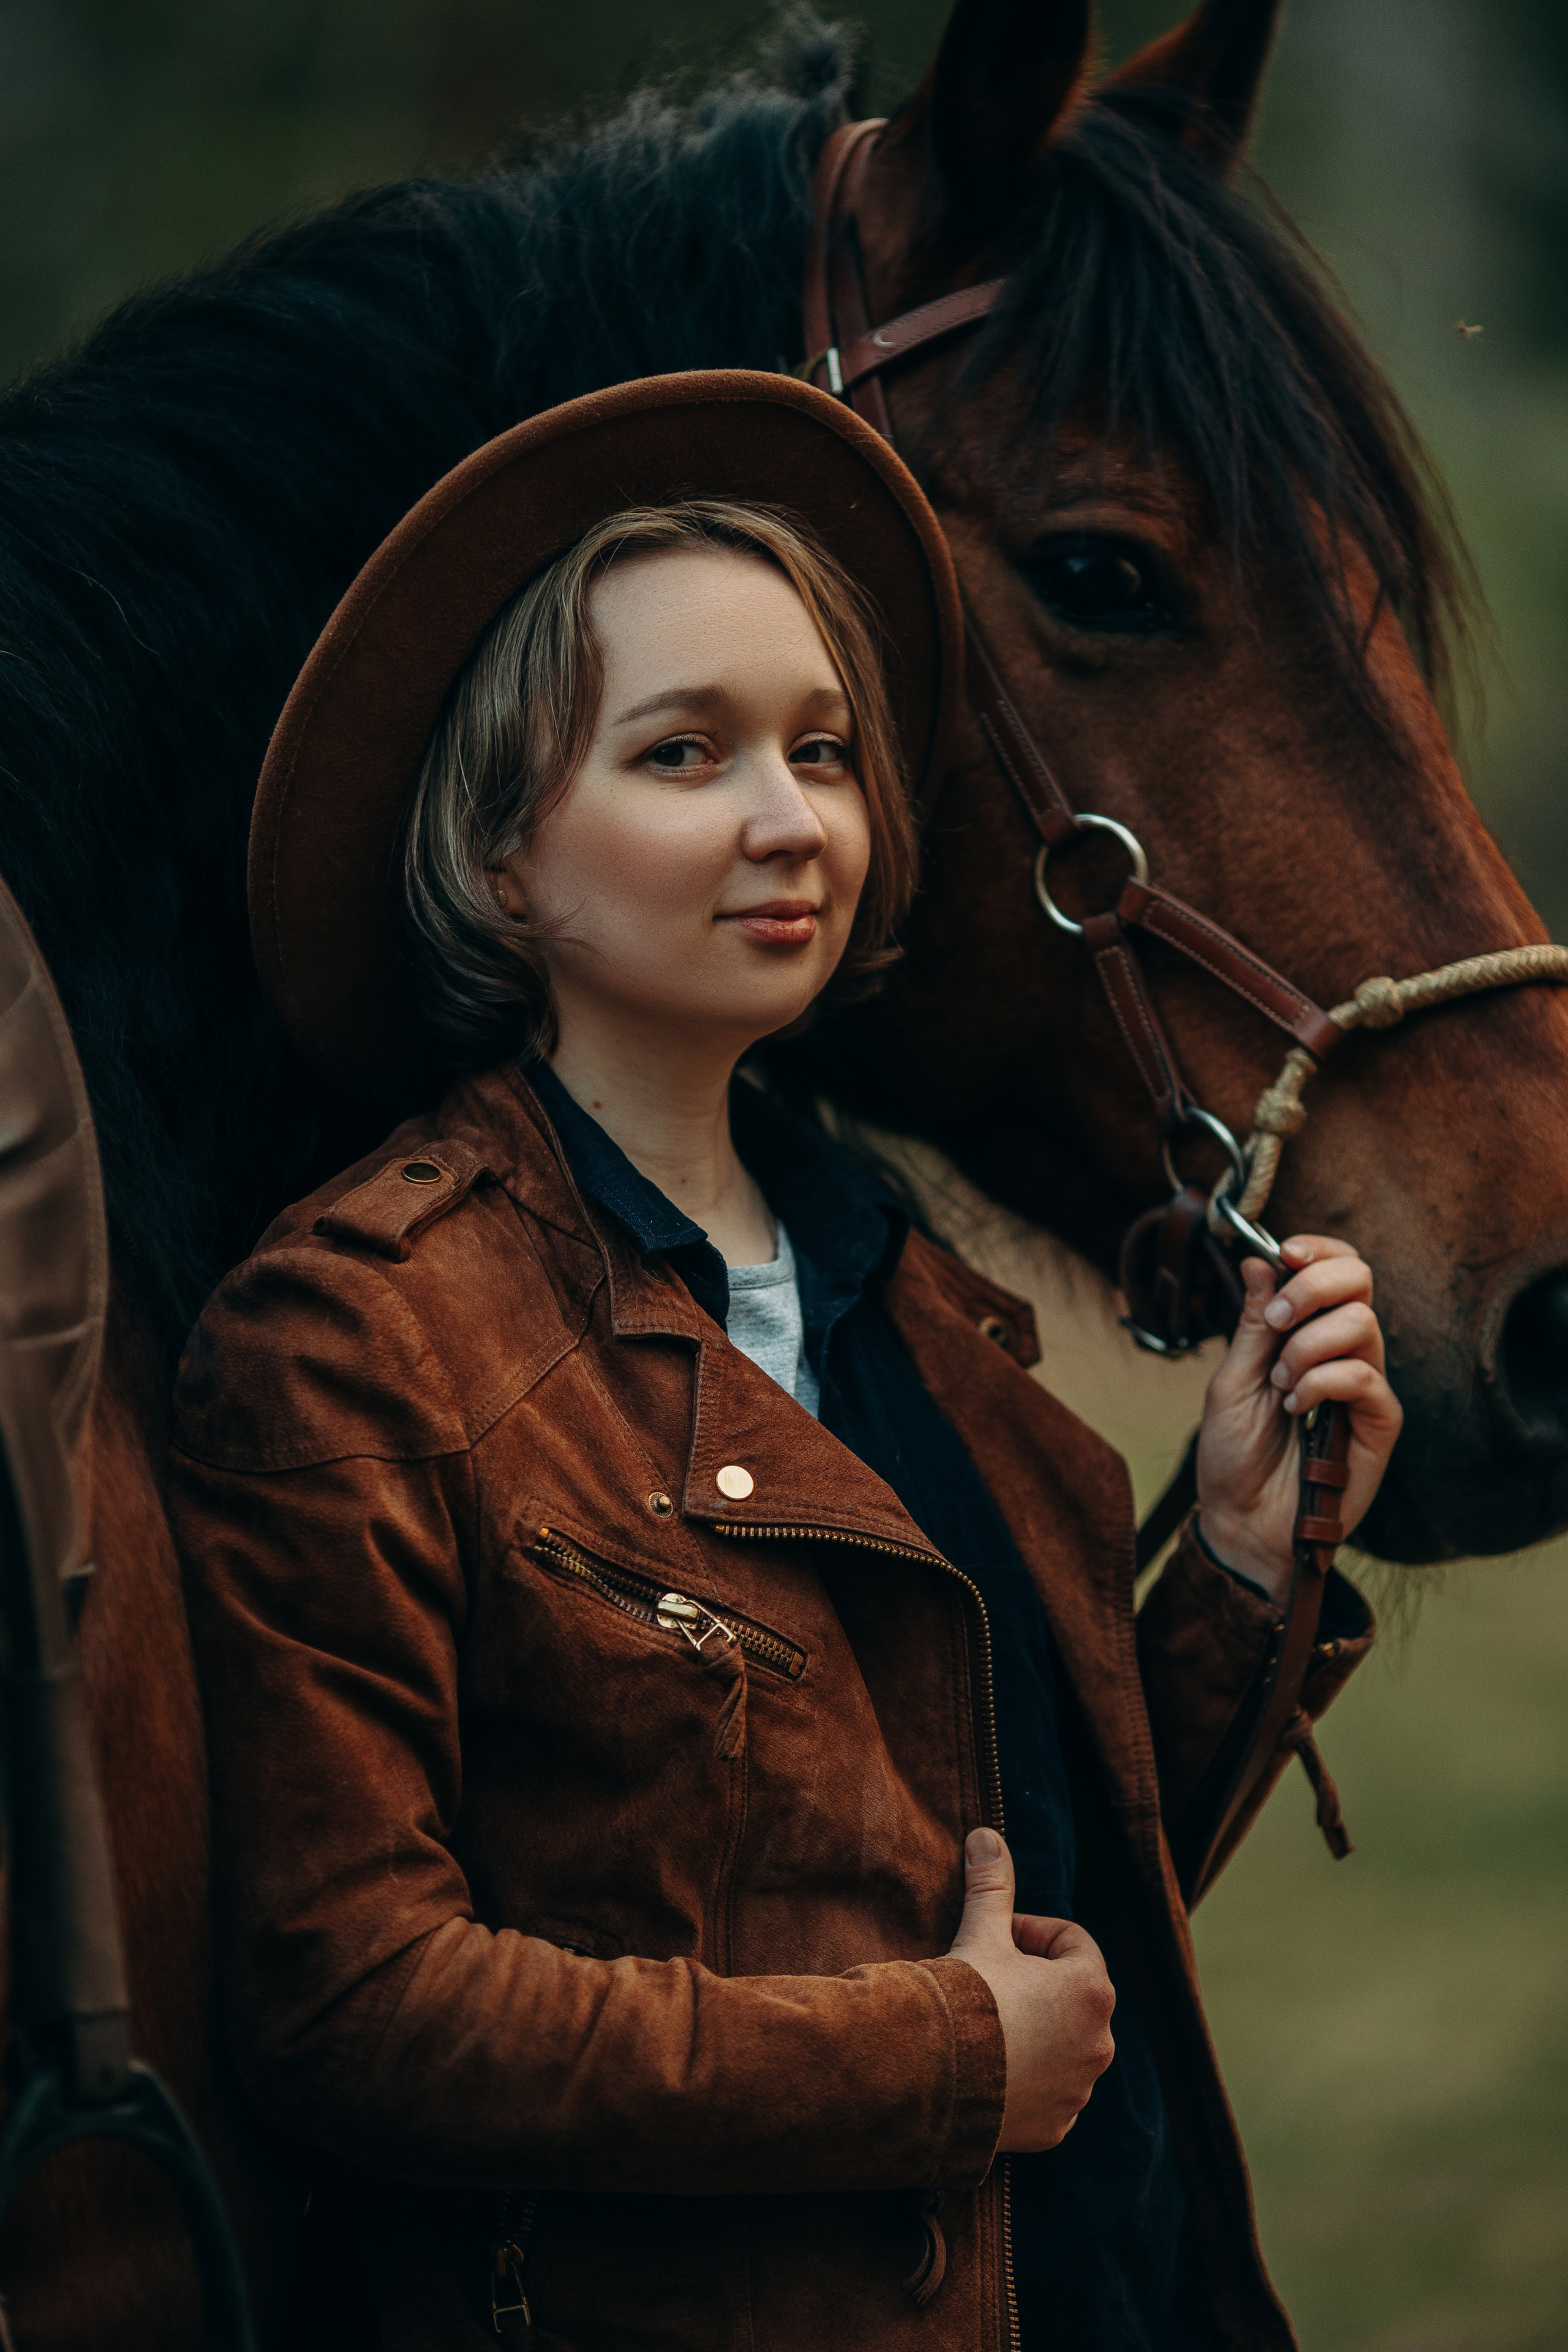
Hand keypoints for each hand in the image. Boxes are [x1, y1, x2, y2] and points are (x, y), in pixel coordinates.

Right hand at [946, 1826, 1114, 2151]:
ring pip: (1063, 2045)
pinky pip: (1051, 2093)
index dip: (1030, 1933)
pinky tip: (990, 2069)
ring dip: (1035, 2031)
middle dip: (1035, 1982)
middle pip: (1071, 1995)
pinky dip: (1029, 2079)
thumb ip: (992, 1885)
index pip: (1072, 1942)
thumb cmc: (964, 1999)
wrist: (931, 2077)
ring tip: (985, 2026)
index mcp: (1091, 1990)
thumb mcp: (980, 1934)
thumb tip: (987, 1835)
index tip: (995, 1940)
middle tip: (987, 1980)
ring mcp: (1079, 2091)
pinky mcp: (1056, 2128)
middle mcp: (1100, 2043)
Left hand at [1197, 1234, 1402, 1603]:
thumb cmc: (1233, 1457)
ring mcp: (1364, 1387)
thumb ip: (1252, 1324)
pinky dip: (1322, 1382)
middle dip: (1314, 1287)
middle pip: (1361, 1281)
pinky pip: (1365, 1377)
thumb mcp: (1230, 1380)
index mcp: (1307, 1335)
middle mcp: (1343, 1353)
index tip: (1288, 1252)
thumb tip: (1259, 1259)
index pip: (1337, 1270)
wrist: (1241, 1521)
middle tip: (1278, 1321)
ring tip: (1280, 1385)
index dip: (1320, 1251)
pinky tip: (1295, 1408)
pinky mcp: (1379, 1423)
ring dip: (1308, 1346)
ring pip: (1362, 1324)